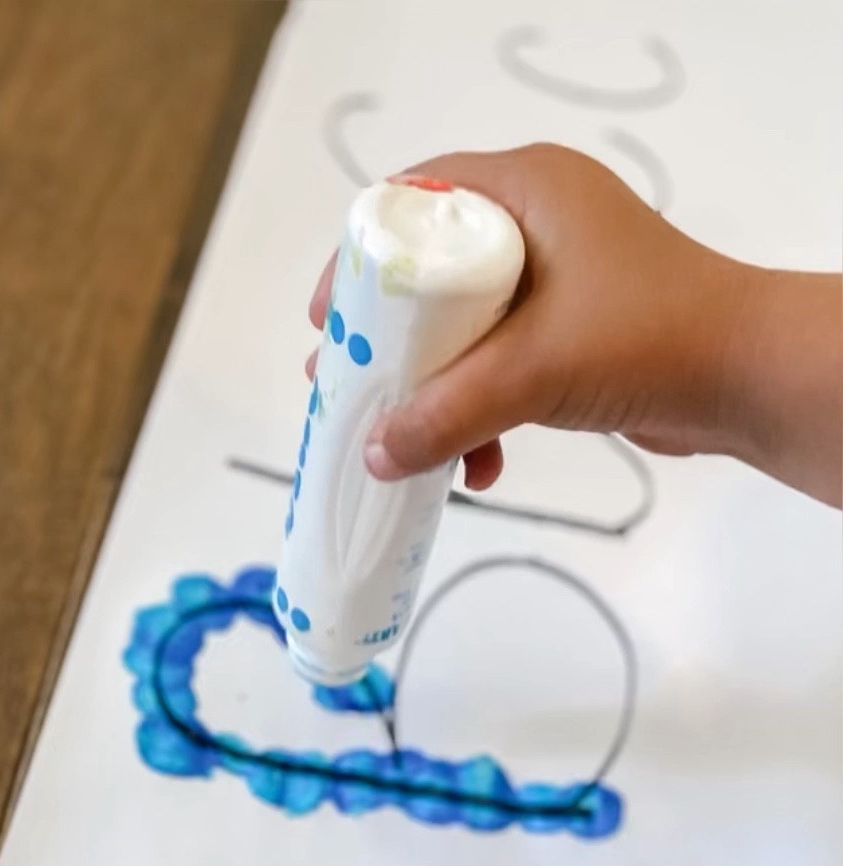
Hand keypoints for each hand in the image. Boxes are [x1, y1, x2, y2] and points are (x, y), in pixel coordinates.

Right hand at [308, 146, 842, 505]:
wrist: (747, 380)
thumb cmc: (656, 337)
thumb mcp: (531, 371)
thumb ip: (446, 413)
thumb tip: (377, 452)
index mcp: (528, 189)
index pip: (416, 201)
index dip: (362, 259)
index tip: (330, 318)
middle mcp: (541, 223)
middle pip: (431, 276)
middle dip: (389, 345)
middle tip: (348, 386)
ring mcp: (559, 281)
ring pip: (463, 332)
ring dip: (434, 392)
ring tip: (403, 443)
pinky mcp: (573, 334)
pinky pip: (500, 367)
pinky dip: (479, 412)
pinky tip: (476, 465)